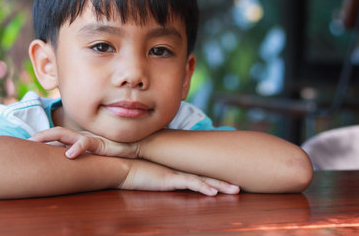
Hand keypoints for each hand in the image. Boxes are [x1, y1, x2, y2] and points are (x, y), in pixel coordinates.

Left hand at [29, 127, 139, 158]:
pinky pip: (86, 143)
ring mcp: (89, 138)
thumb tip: (66, 164)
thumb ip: (82, 156)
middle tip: (26, 141)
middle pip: (56, 132)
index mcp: (78, 138)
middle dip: (40, 136)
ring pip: (65, 133)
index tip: (27, 144)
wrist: (134, 148)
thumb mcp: (94, 155)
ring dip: (49, 137)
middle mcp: (81, 136)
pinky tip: (69, 154)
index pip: (57, 135)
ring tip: (36, 141)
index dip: (42, 138)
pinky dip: (76, 148)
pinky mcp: (99, 143)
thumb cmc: (113, 152)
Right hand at [120, 159, 239, 195]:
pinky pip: (190, 183)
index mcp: (175, 167)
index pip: (198, 170)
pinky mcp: (168, 178)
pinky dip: (203, 187)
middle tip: (239, 185)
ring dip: (221, 185)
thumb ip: (157, 172)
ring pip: (203, 178)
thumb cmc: (130, 168)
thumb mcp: (148, 171)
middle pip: (206, 173)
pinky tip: (214, 193)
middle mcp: (178, 168)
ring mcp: (174, 172)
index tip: (226, 178)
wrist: (119, 165)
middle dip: (223, 180)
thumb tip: (162, 175)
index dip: (212, 174)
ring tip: (236, 190)